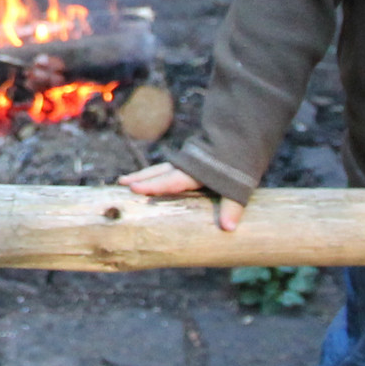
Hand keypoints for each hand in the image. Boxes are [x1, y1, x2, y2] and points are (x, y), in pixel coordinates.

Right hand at [119, 162, 243, 232]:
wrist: (243, 136)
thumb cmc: (239, 164)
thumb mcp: (238, 186)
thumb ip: (232, 206)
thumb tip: (228, 229)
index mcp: (195, 172)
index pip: (171, 181)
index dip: (154, 186)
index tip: (134, 188)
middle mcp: (186, 166)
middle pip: (158, 173)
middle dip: (140, 179)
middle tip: (121, 183)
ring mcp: (184, 163)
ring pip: (158, 169)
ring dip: (142, 175)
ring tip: (122, 181)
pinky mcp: (187, 162)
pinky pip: (165, 169)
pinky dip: (152, 174)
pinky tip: (144, 178)